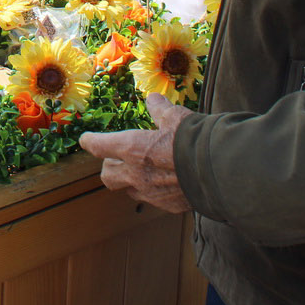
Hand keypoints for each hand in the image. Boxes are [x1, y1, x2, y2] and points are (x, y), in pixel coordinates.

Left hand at [79, 94, 191, 213]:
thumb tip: (153, 99)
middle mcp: (135, 173)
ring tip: (144, 169)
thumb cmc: (193, 140)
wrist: (219, 171)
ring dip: (131, 180)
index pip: (99, 146)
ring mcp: (150, 192)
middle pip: (108, 175)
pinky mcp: (167, 205)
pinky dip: (154, 190)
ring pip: (129, 189)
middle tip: (117, 157)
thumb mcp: (175, 117)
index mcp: (131, 148)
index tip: (86, 139)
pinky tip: (167, 182)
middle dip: (109, 166)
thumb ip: (160, 109)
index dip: (90, 141)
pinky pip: (153, 199)